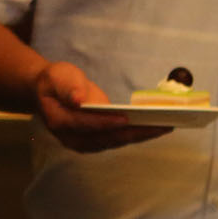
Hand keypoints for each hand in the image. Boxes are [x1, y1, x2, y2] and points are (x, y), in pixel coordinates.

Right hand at [34, 62, 170, 152]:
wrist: (52, 91)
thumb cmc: (56, 81)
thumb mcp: (59, 77)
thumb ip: (68, 88)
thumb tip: (78, 100)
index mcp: (60, 120)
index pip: (84, 124)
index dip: (104, 122)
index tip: (125, 119)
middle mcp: (72, 137)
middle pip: (106, 138)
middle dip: (135, 133)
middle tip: (161, 126)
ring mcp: (84, 142)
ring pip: (116, 142)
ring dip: (141, 136)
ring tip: (166, 126)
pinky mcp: (97, 141)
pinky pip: (119, 139)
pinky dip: (138, 135)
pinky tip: (157, 128)